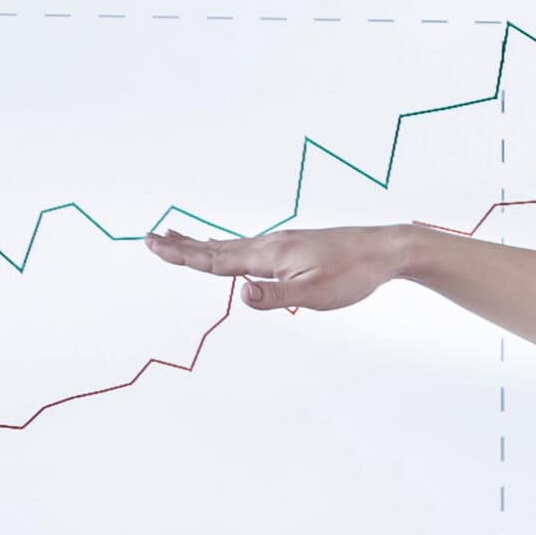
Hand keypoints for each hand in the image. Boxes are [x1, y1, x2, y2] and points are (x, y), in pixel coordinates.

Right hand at [143, 224, 409, 311]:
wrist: (384, 250)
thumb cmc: (353, 274)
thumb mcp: (315, 294)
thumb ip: (276, 296)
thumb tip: (240, 294)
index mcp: (270, 255)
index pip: (217, 258)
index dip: (183, 255)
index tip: (153, 245)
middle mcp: (271, 244)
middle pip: (217, 247)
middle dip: (183, 246)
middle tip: (151, 238)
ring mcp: (282, 244)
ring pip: (233, 246)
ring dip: (202, 244)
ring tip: (179, 239)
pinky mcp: (294, 247)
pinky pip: (250, 247)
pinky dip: (228, 247)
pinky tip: (232, 251)